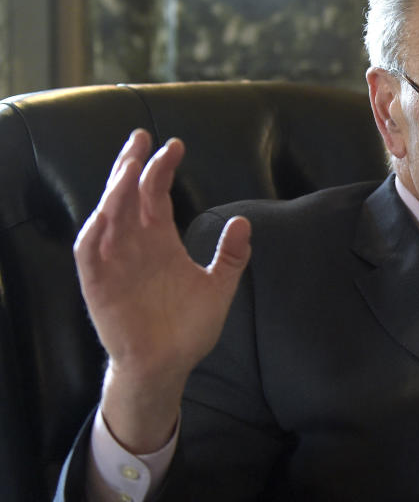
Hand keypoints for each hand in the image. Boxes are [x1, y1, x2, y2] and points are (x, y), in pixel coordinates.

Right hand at [74, 129, 250, 450]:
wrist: (167, 365)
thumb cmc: (188, 327)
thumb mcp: (218, 286)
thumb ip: (231, 256)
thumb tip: (243, 221)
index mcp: (160, 241)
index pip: (155, 195)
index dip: (161, 169)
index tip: (175, 145)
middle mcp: (135, 246)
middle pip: (128, 196)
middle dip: (132, 165)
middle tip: (142, 136)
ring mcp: (115, 263)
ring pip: (107, 217)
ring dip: (114, 191)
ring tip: (127, 166)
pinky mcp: (99, 285)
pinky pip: (91, 253)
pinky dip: (96, 232)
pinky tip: (106, 212)